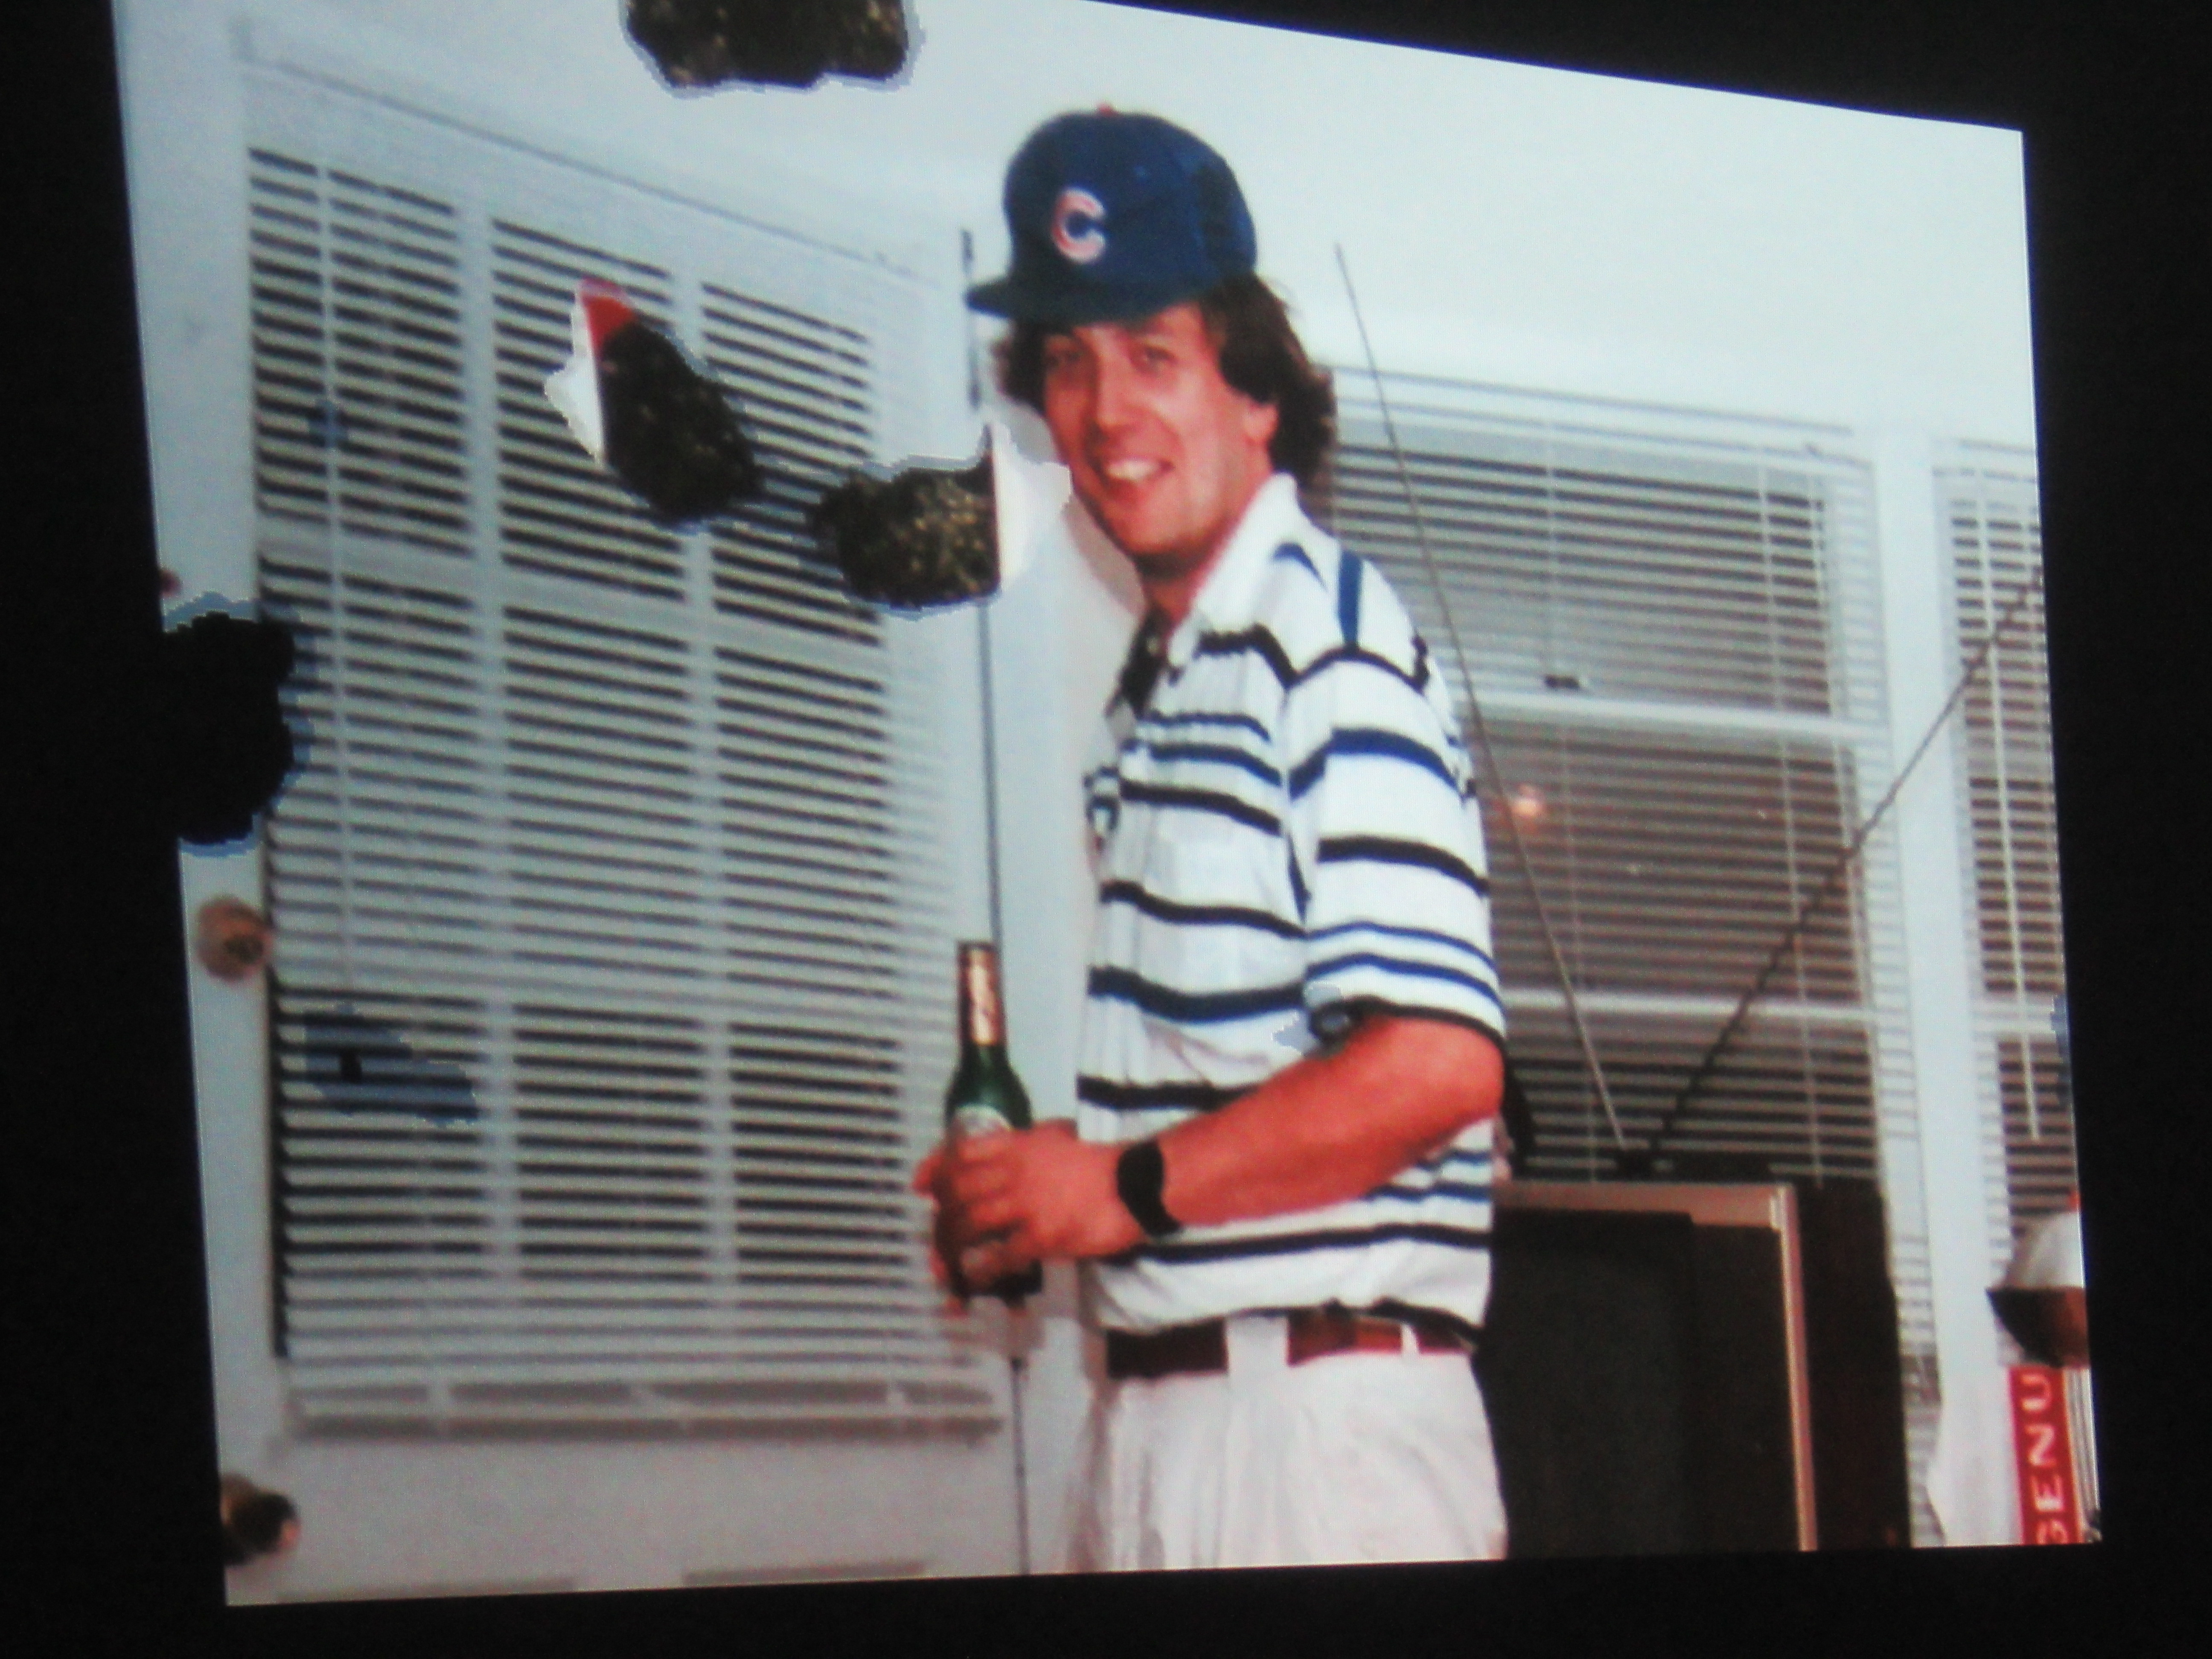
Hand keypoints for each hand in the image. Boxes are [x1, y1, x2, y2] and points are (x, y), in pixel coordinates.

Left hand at [913, 1122, 1140, 1293]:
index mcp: (1017, 1146)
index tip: (920, 1184)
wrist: (1135, 1184)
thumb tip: (995, 1152)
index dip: (935, 1169)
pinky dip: (983, 1269)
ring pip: (971, 1224)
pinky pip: (1000, 1256)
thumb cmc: (1096, 1161)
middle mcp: (1014, 1172)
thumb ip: (1022, 1144)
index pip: (962, 1153)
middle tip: (936, 1233)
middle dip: (941, 1215)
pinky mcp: (1042, 1236)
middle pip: (958, 1191)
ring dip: (953, 1245)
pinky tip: (976, 1279)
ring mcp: (1026, 1205)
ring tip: (947, 1261)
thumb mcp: (1055, 1137)